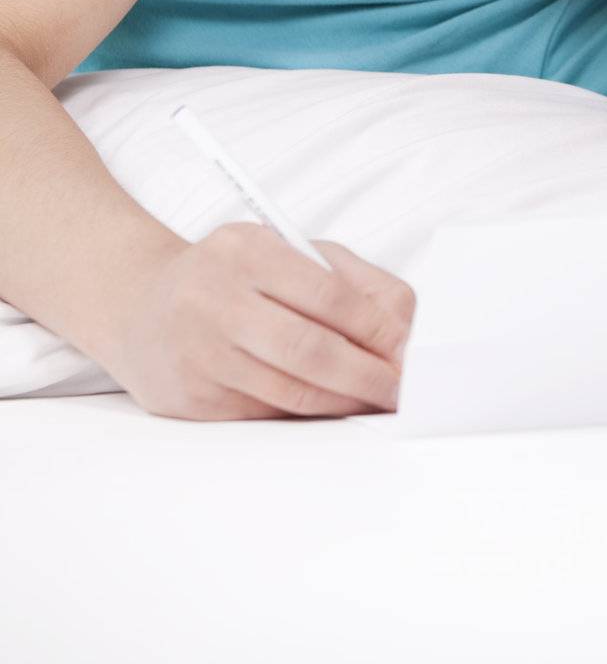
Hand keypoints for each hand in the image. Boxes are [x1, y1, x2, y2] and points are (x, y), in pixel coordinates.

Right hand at [100, 223, 415, 421]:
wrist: (140, 305)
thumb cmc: (230, 275)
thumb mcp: (282, 249)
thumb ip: (348, 278)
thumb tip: (403, 328)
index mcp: (246, 251)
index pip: (327, 293)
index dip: (375, 327)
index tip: (406, 348)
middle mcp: (216, 300)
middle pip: (310, 350)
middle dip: (367, 376)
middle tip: (400, 389)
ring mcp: (199, 353)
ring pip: (290, 391)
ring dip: (344, 402)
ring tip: (375, 401)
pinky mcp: (191, 400)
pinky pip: (265, 414)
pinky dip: (306, 416)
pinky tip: (331, 408)